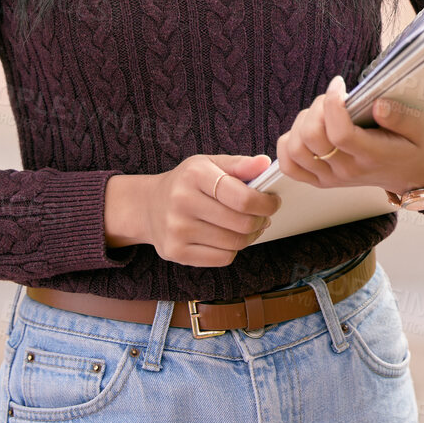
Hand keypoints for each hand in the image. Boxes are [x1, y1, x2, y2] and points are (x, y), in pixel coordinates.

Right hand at [108, 152, 282, 268]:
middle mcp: (182, 202)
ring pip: (234, 243)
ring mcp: (176, 230)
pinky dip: (233, 250)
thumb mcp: (210, 164)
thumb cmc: (187, 182)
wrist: (149, 205)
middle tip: (264, 216)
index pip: (242, 198)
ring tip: (249, 226)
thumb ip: (239, 165)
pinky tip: (229, 237)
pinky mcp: (175, 252)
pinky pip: (222, 258)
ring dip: (250, 236)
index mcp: (195, 174)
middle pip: (241, 223)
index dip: (266, 203)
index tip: (274, 202)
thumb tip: (265, 164)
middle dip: (261, 220)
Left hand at [277, 75, 423, 194]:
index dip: (333, 105)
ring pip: (296, 149)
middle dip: (317, 107)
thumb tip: (378, 105)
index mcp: (372, 156)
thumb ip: (401, 117)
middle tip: (333, 97)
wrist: (411, 174)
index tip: (340, 85)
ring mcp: (331, 178)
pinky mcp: (320, 181)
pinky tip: (305, 131)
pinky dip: (289, 144)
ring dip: (302, 123)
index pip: (340, 133)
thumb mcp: (420, 127)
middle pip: (312, 138)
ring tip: (322, 112)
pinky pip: (289, 166)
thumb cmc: (413, 146)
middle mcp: (348, 170)